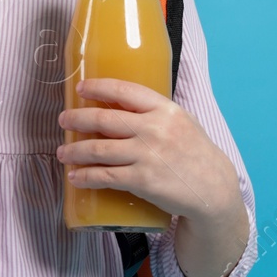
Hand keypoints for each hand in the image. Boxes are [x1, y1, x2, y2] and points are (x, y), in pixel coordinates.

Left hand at [56, 78, 240, 223]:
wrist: (214, 189)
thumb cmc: (194, 153)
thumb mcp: (181, 122)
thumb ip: (154, 112)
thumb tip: (119, 102)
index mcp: (165, 109)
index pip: (124, 90)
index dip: (98, 87)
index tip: (80, 88)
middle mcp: (154, 129)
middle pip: (104, 118)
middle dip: (77, 119)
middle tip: (63, 121)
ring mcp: (147, 155)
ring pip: (99, 148)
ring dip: (75, 151)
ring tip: (63, 153)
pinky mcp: (142, 180)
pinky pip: (105, 176)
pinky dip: (85, 176)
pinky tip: (75, 176)